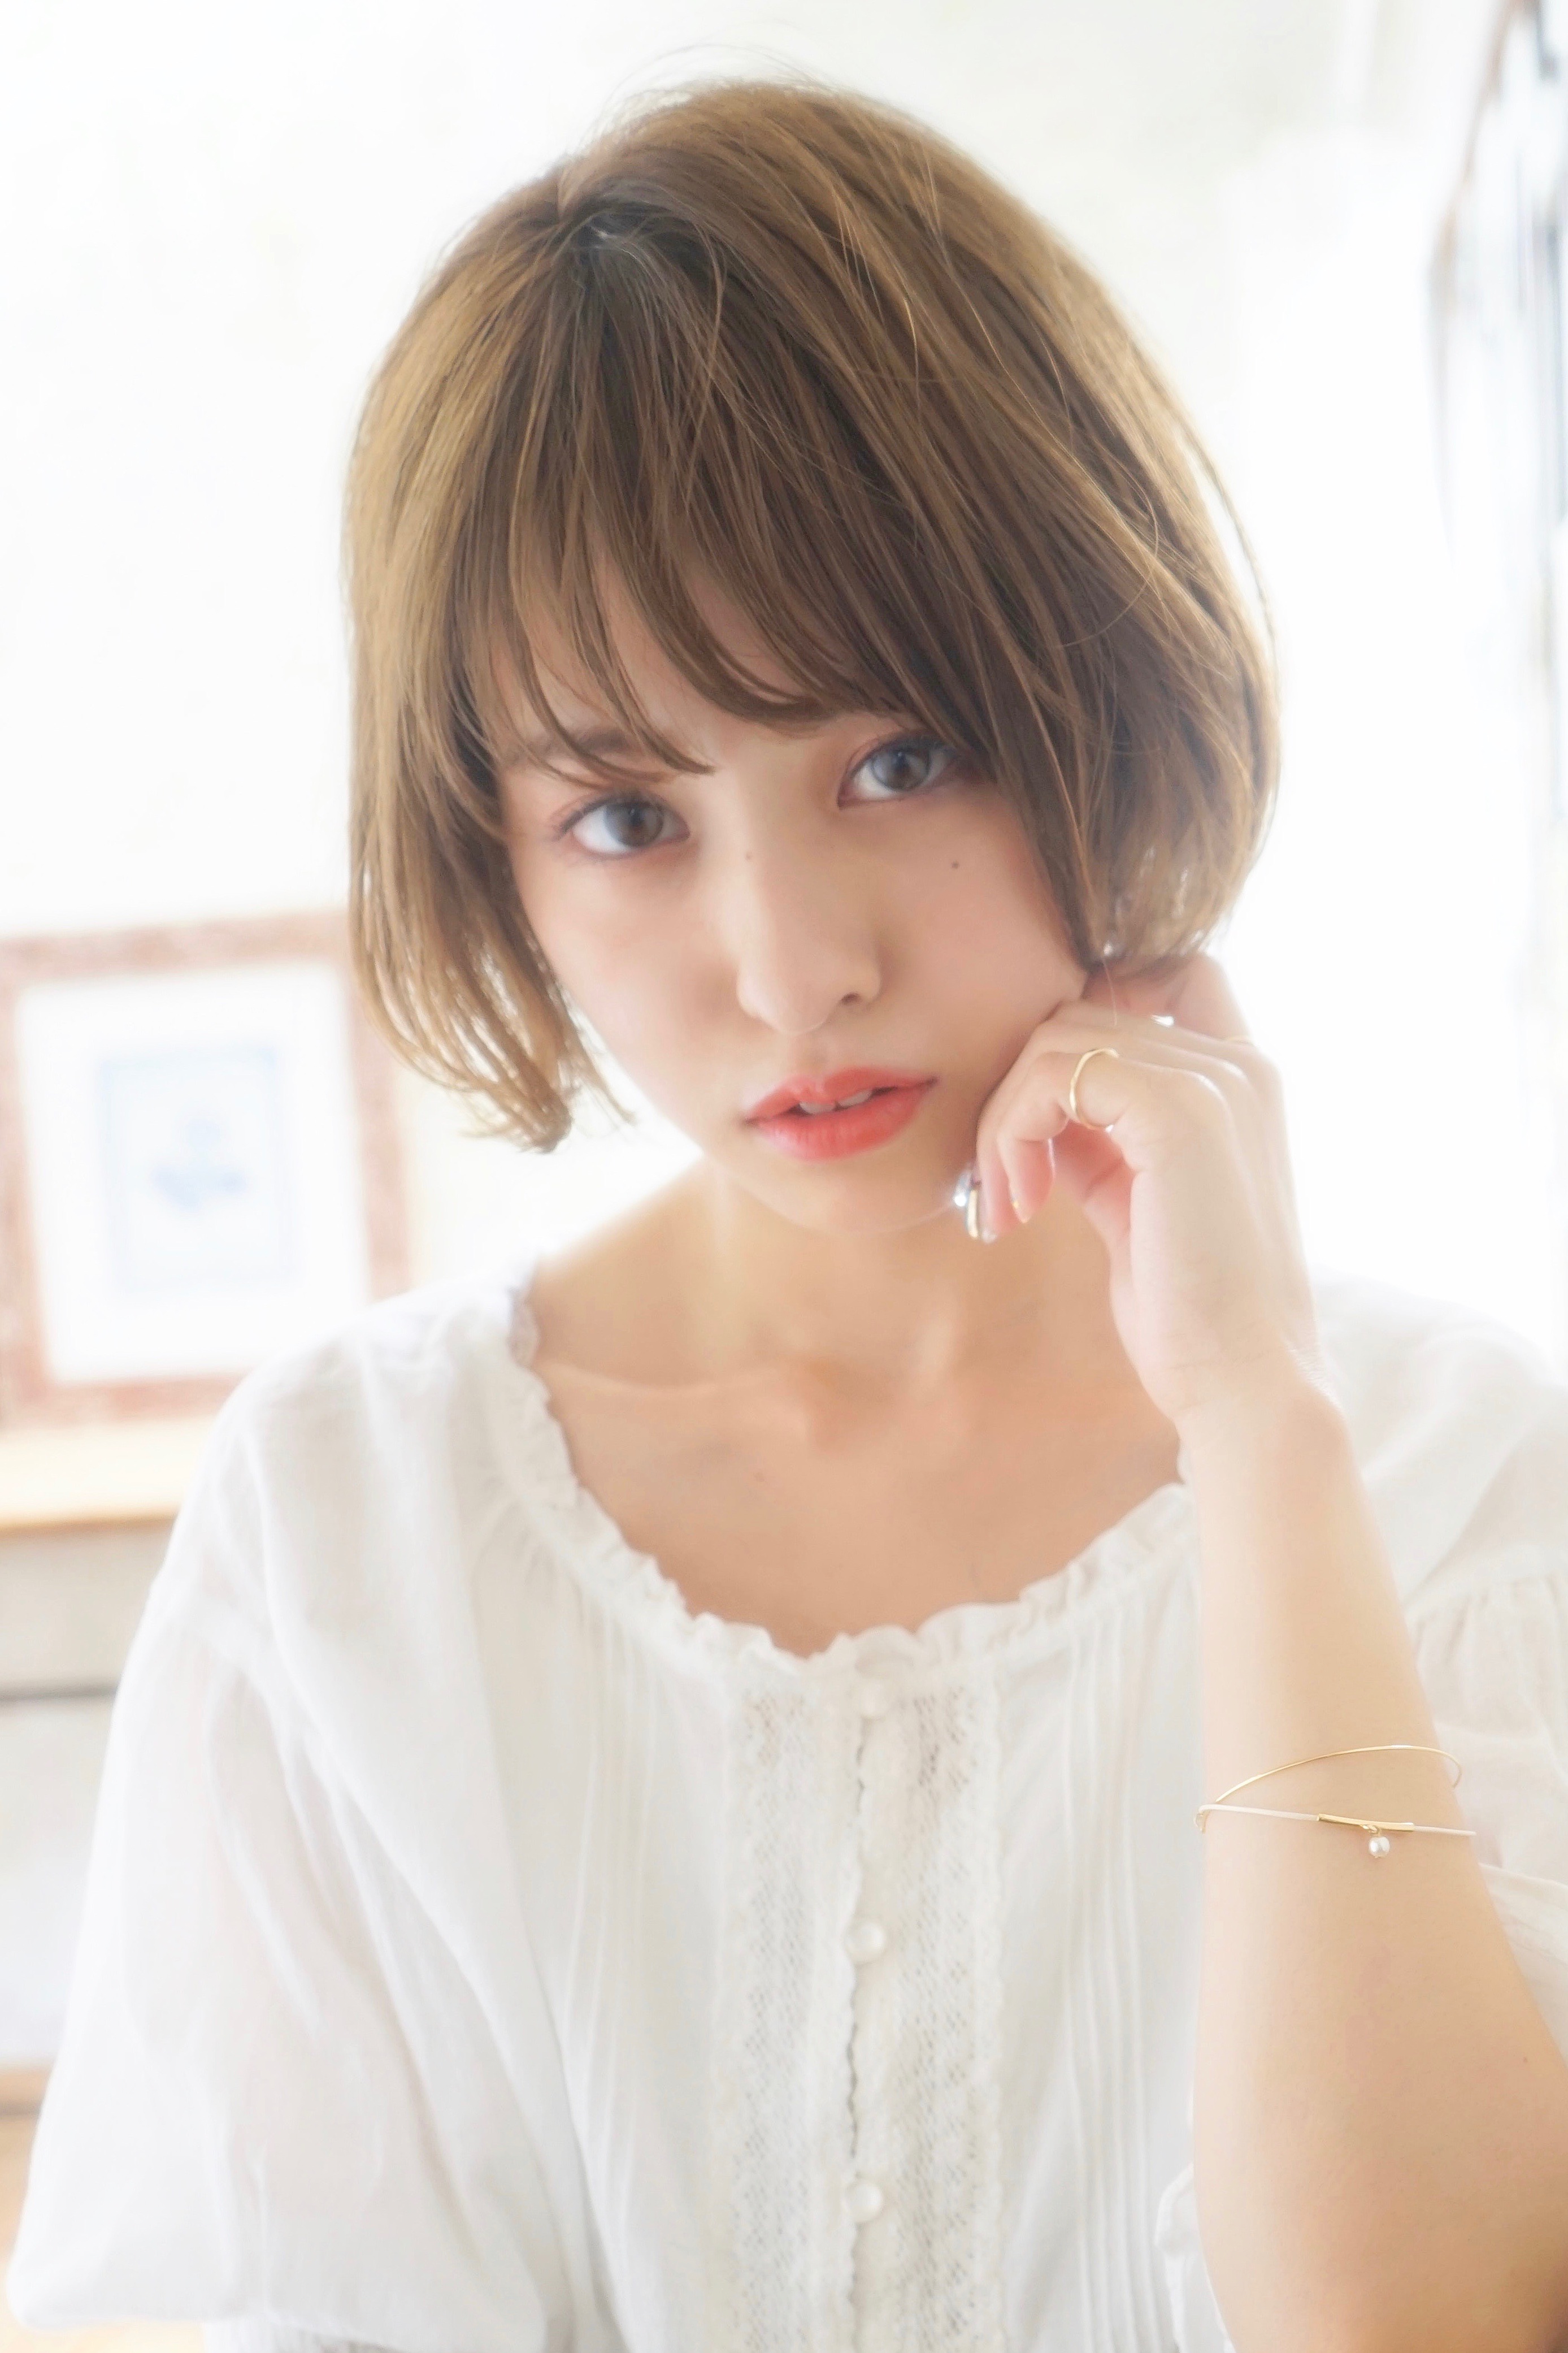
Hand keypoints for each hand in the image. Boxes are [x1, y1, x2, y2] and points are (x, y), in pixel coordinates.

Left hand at [970, 953, 1326, 1431]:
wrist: (1240, 1380)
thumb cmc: (1188, 1308)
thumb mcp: (1133, 1201)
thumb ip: (1098, 1139)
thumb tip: (1034, 1111)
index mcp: (1242, 1081)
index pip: (1171, 972)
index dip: (1095, 1007)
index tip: (1043, 1107)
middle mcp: (1238, 1065)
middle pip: (1079, 1014)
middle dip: (1017, 1098)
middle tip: (1000, 1190)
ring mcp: (1214, 1082)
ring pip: (1053, 1042)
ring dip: (1003, 1125)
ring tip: (1005, 1206)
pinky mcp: (1179, 1111)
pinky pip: (1052, 1075)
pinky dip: (1012, 1135)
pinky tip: (1022, 1204)